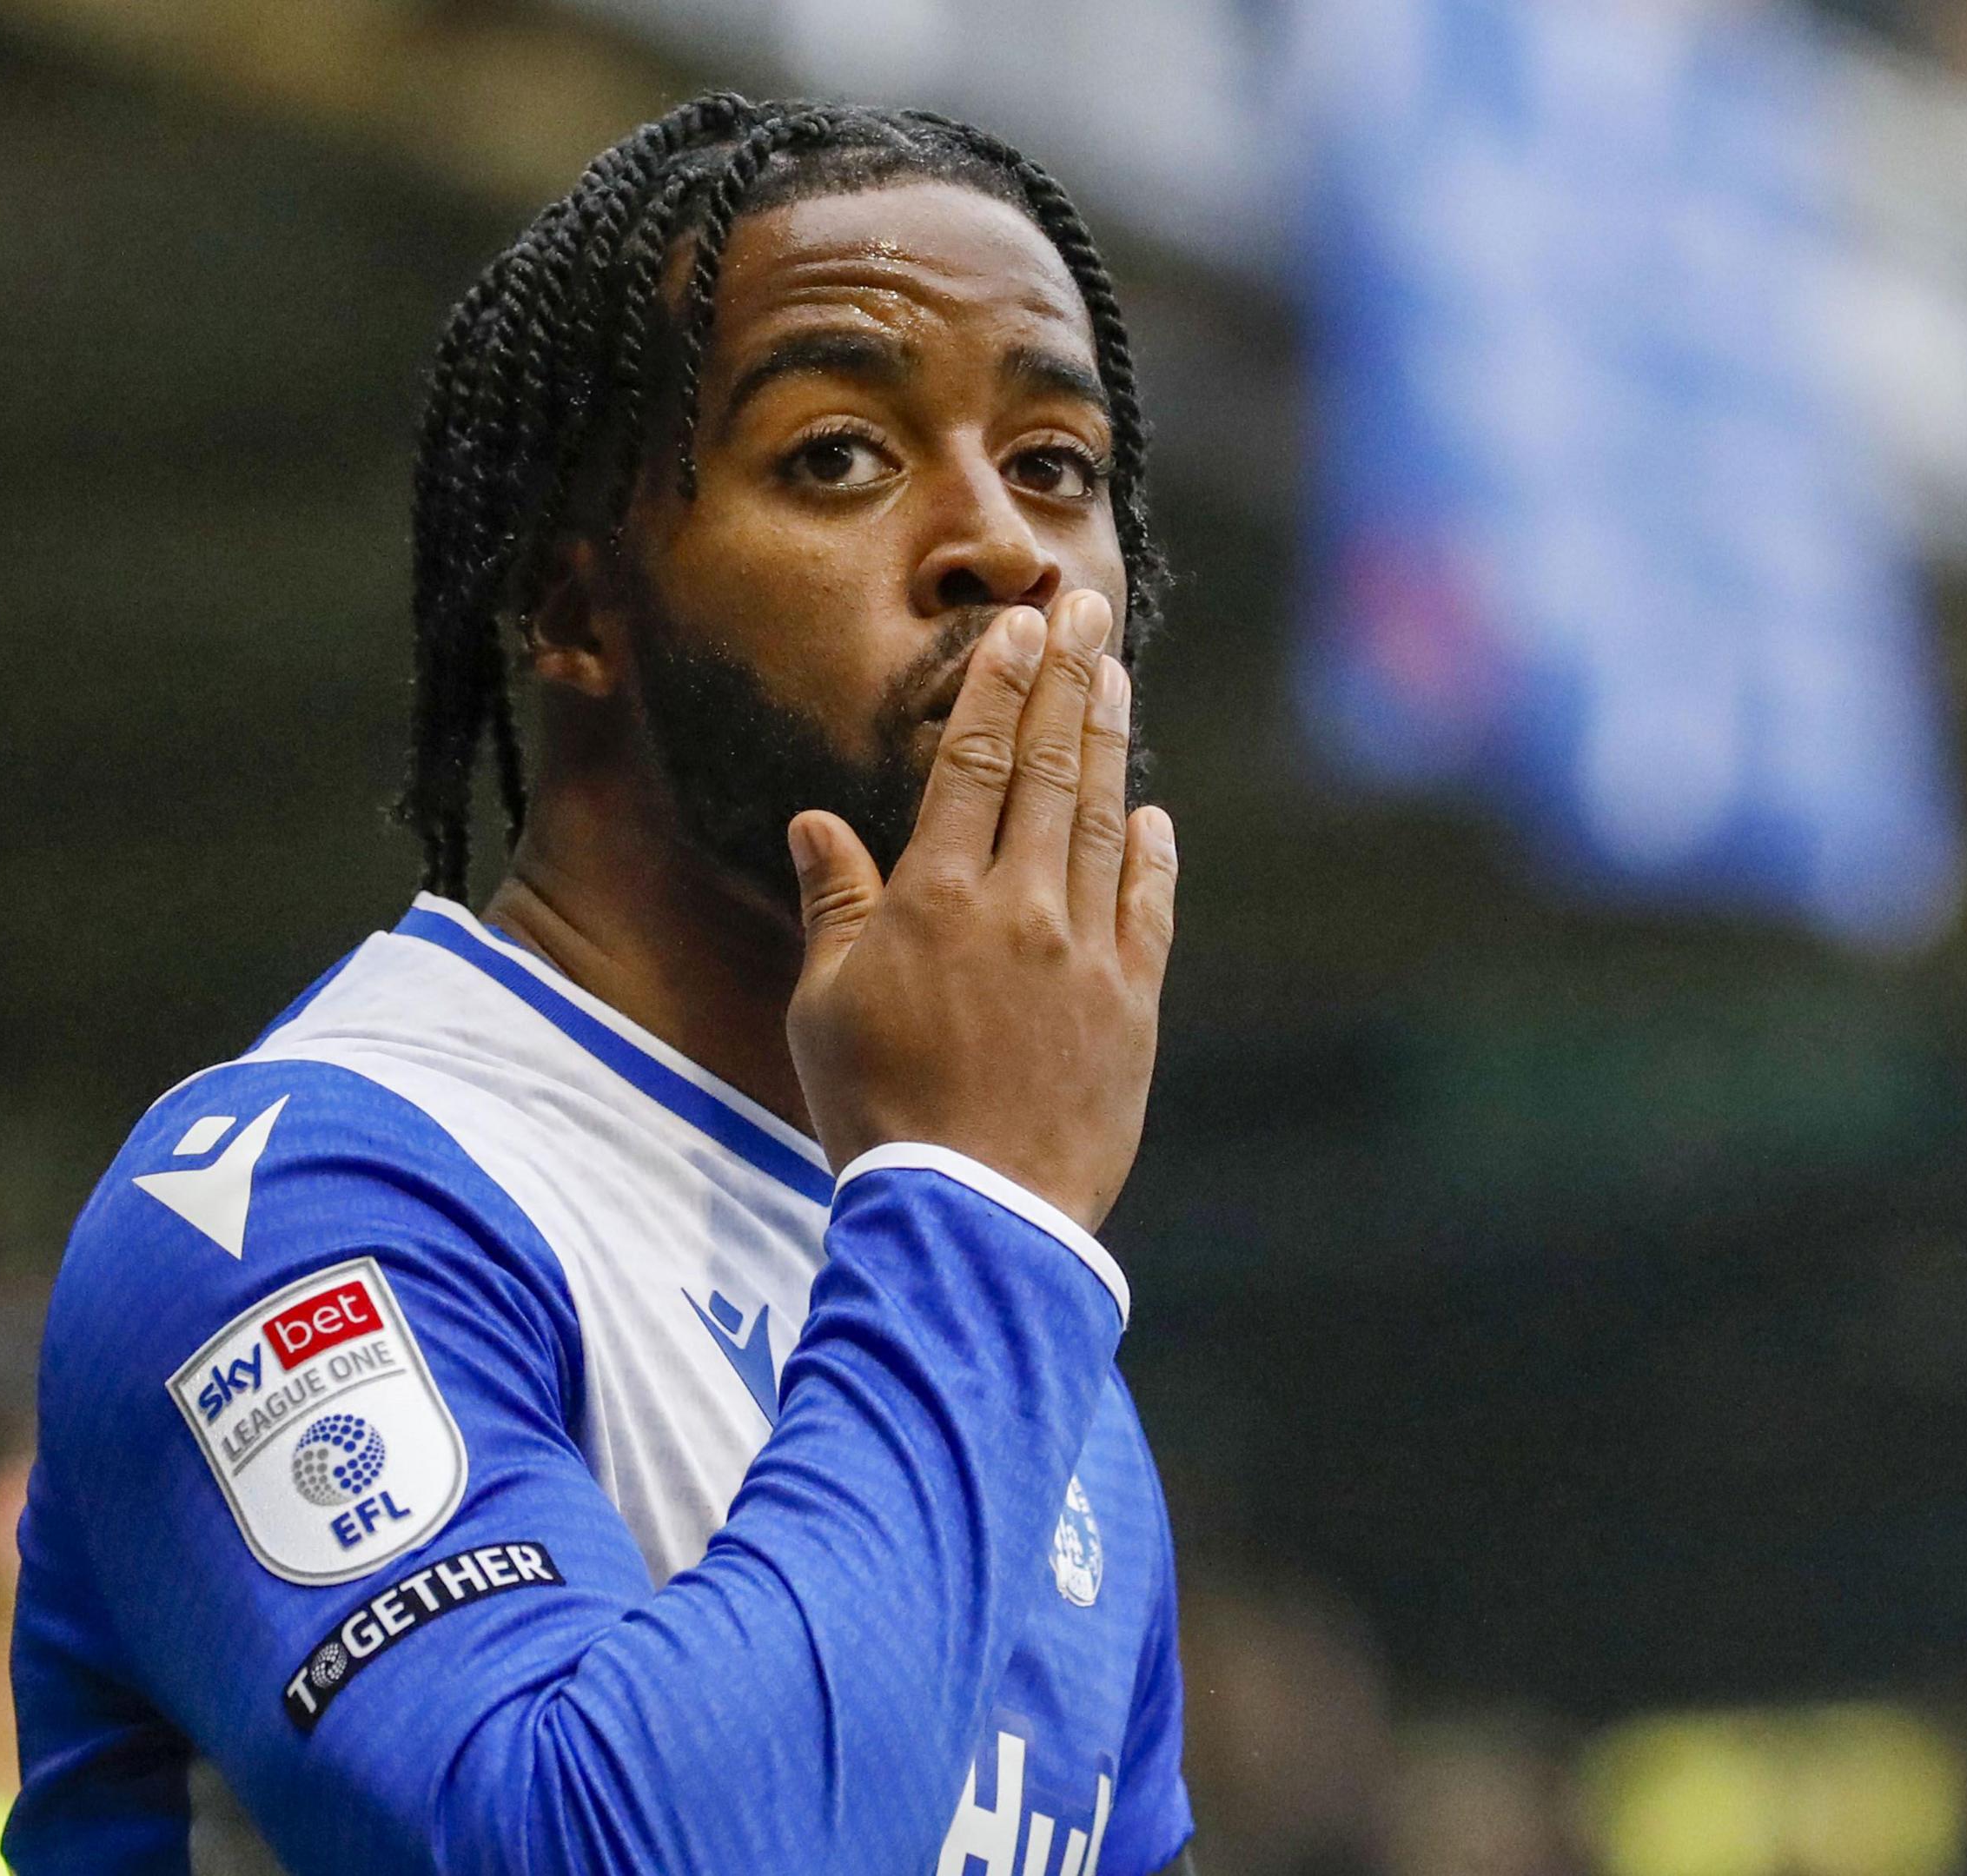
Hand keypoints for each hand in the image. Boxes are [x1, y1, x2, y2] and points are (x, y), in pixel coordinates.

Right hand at [782, 589, 1177, 1232]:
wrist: (971, 1213)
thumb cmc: (877, 1112)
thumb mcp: (825, 1007)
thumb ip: (835, 903)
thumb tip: (817, 820)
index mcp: (934, 900)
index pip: (972, 763)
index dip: (1000, 687)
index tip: (1024, 627)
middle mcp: (1018, 909)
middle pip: (1048, 768)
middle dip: (1068, 679)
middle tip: (1089, 608)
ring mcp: (1085, 955)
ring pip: (1100, 823)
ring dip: (1110, 743)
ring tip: (1117, 677)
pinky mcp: (1132, 1008)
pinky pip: (1146, 912)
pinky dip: (1149, 858)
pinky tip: (1150, 817)